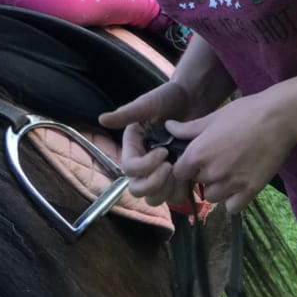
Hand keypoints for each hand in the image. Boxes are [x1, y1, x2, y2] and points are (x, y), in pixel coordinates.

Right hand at [98, 79, 199, 206]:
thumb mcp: (147, 104)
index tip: (164, 152)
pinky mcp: (177, 178)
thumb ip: (127, 113)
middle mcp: (143, 164)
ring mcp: (160, 173)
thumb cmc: (169, 98)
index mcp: (133, 147)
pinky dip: (180, 191)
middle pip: (137, 189)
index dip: (145, 166)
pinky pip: (174, 197)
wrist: (194, 99)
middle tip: (170, 168)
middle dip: (153, 184)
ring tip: (180, 173)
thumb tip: (102, 119)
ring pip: (154, 198)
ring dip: (166, 191)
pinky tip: (190, 176)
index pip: (129, 168)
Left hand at [167, 89, 296, 213]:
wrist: (278, 119)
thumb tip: (168, 127)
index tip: (194, 160)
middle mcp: (212, 172)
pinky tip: (238, 185)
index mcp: (198, 154)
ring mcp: (231, 184)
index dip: (184, 166)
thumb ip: (188, 129)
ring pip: (212, 197)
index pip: (178, 172)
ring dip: (216, 188)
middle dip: (202, 174)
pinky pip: (232, 207)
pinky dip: (233, 200)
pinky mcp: (250, 191)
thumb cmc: (244, 112)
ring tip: (228, 172)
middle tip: (216, 160)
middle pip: (196, 183)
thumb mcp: (212, 118)